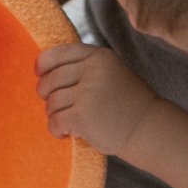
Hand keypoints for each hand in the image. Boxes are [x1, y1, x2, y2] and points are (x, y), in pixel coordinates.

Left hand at [35, 44, 157, 154]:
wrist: (148, 128)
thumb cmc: (128, 103)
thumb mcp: (112, 72)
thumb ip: (85, 67)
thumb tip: (46, 70)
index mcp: (99, 57)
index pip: (59, 53)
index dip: (43, 63)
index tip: (39, 73)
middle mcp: (92, 71)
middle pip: (50, 80)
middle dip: (46, 94)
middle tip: (55, 105)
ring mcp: (87, 94)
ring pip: (51, 102)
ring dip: (53, 114)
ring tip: (66, 122)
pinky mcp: (82, 117)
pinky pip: (55, 121)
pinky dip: (56, 129)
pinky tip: (66, 133)